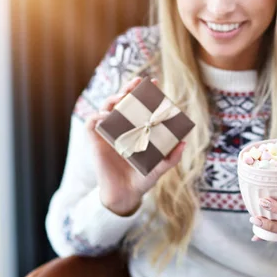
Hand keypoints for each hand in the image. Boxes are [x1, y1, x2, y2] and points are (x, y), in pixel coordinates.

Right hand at [84, 76, 184, 216]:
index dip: (144, 92)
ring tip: (123, 97)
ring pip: (106, 108)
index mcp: (136, 129)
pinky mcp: (95, 142)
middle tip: (138, 82)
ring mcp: (108, 133)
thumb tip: (184, 142)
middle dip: (129, 88)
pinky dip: (98, 116)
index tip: (155, 82)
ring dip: (113, 98)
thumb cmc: (143, 178)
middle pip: (122, 101)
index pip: (139, 105)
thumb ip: (172, 157)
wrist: (125, 195)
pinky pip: (92, 123)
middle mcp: (121, 127)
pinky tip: (107, 116)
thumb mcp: (161, 167)